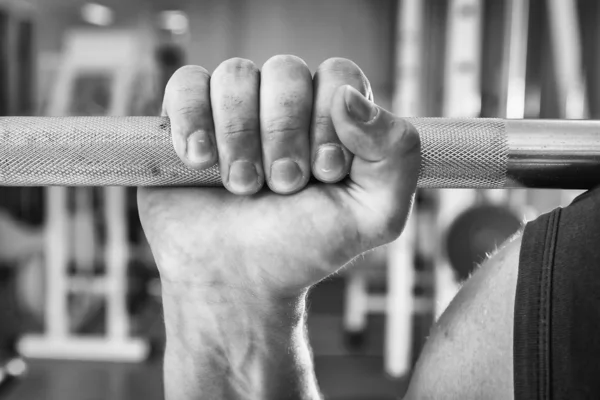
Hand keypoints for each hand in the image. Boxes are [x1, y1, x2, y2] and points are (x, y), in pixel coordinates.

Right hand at [137, 55, 419, 301]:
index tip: (322, 174)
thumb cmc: (304, 247)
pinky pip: (186, 81)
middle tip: (282, 186)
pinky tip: (199, 160)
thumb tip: (350, 96)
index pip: (338, 74)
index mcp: (333, 117)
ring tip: (242, 186)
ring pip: (235, 74)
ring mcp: (234, 107)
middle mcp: (284, 104)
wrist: (236, 279)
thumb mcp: (374, 215)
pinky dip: (192, 118)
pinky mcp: (187, 117)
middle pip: (285, 70)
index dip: (329, 121)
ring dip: (239, 136)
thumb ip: (396, 154)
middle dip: (283, 134)